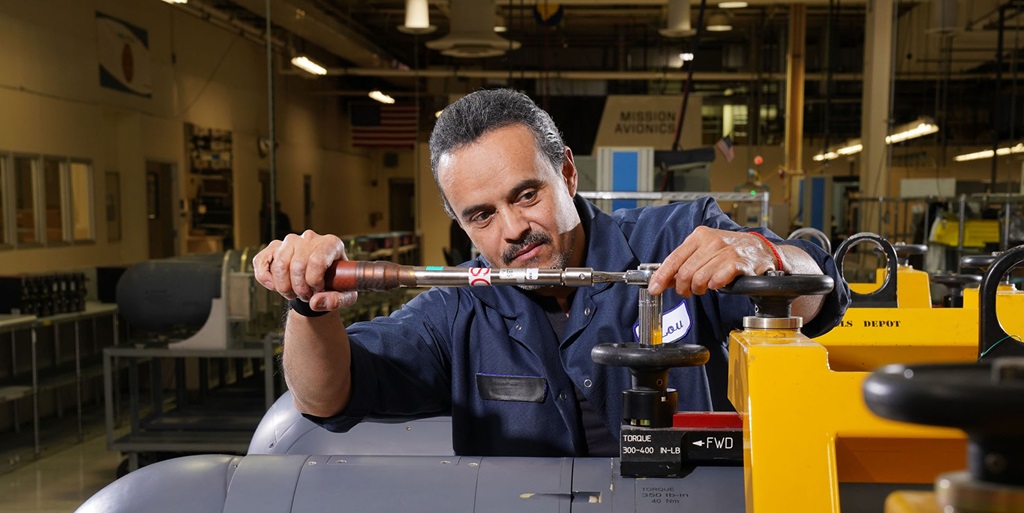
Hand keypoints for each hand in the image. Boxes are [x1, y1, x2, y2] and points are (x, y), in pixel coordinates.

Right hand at [252, 230, 357, 311]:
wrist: (321, 281)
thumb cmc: (336, 285)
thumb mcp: (345, 295)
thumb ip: (337, 300)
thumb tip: (316, 302)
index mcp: (331, 244)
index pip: (317, 260)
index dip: (314, 282)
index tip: (318, 290)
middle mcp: (310, 238)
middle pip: (297, 265)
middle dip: (300, 289)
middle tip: (306, 296)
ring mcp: (291, 241)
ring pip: (279, 264)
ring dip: (284, 287)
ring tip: (293, 294)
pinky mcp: (274, 247)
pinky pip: (261, 261)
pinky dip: (265, 278)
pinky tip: (274, 287)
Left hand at [647, 226, 778, 296]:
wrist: (761, 250)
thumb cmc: (730, 251)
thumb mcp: (705, 249)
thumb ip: (685, 262)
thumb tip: (665, 278)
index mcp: (699, 236)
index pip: (674, 259)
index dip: (661, 276)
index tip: (655, 289)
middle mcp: (712, 241)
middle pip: (684, 272)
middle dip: (682, 287)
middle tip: (687, 292)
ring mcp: (726, 252)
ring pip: (699, 279)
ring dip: (699, 289)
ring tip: (704, 288)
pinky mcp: (739, 264)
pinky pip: (717, 280)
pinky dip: (714, 286)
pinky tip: (717, 284)